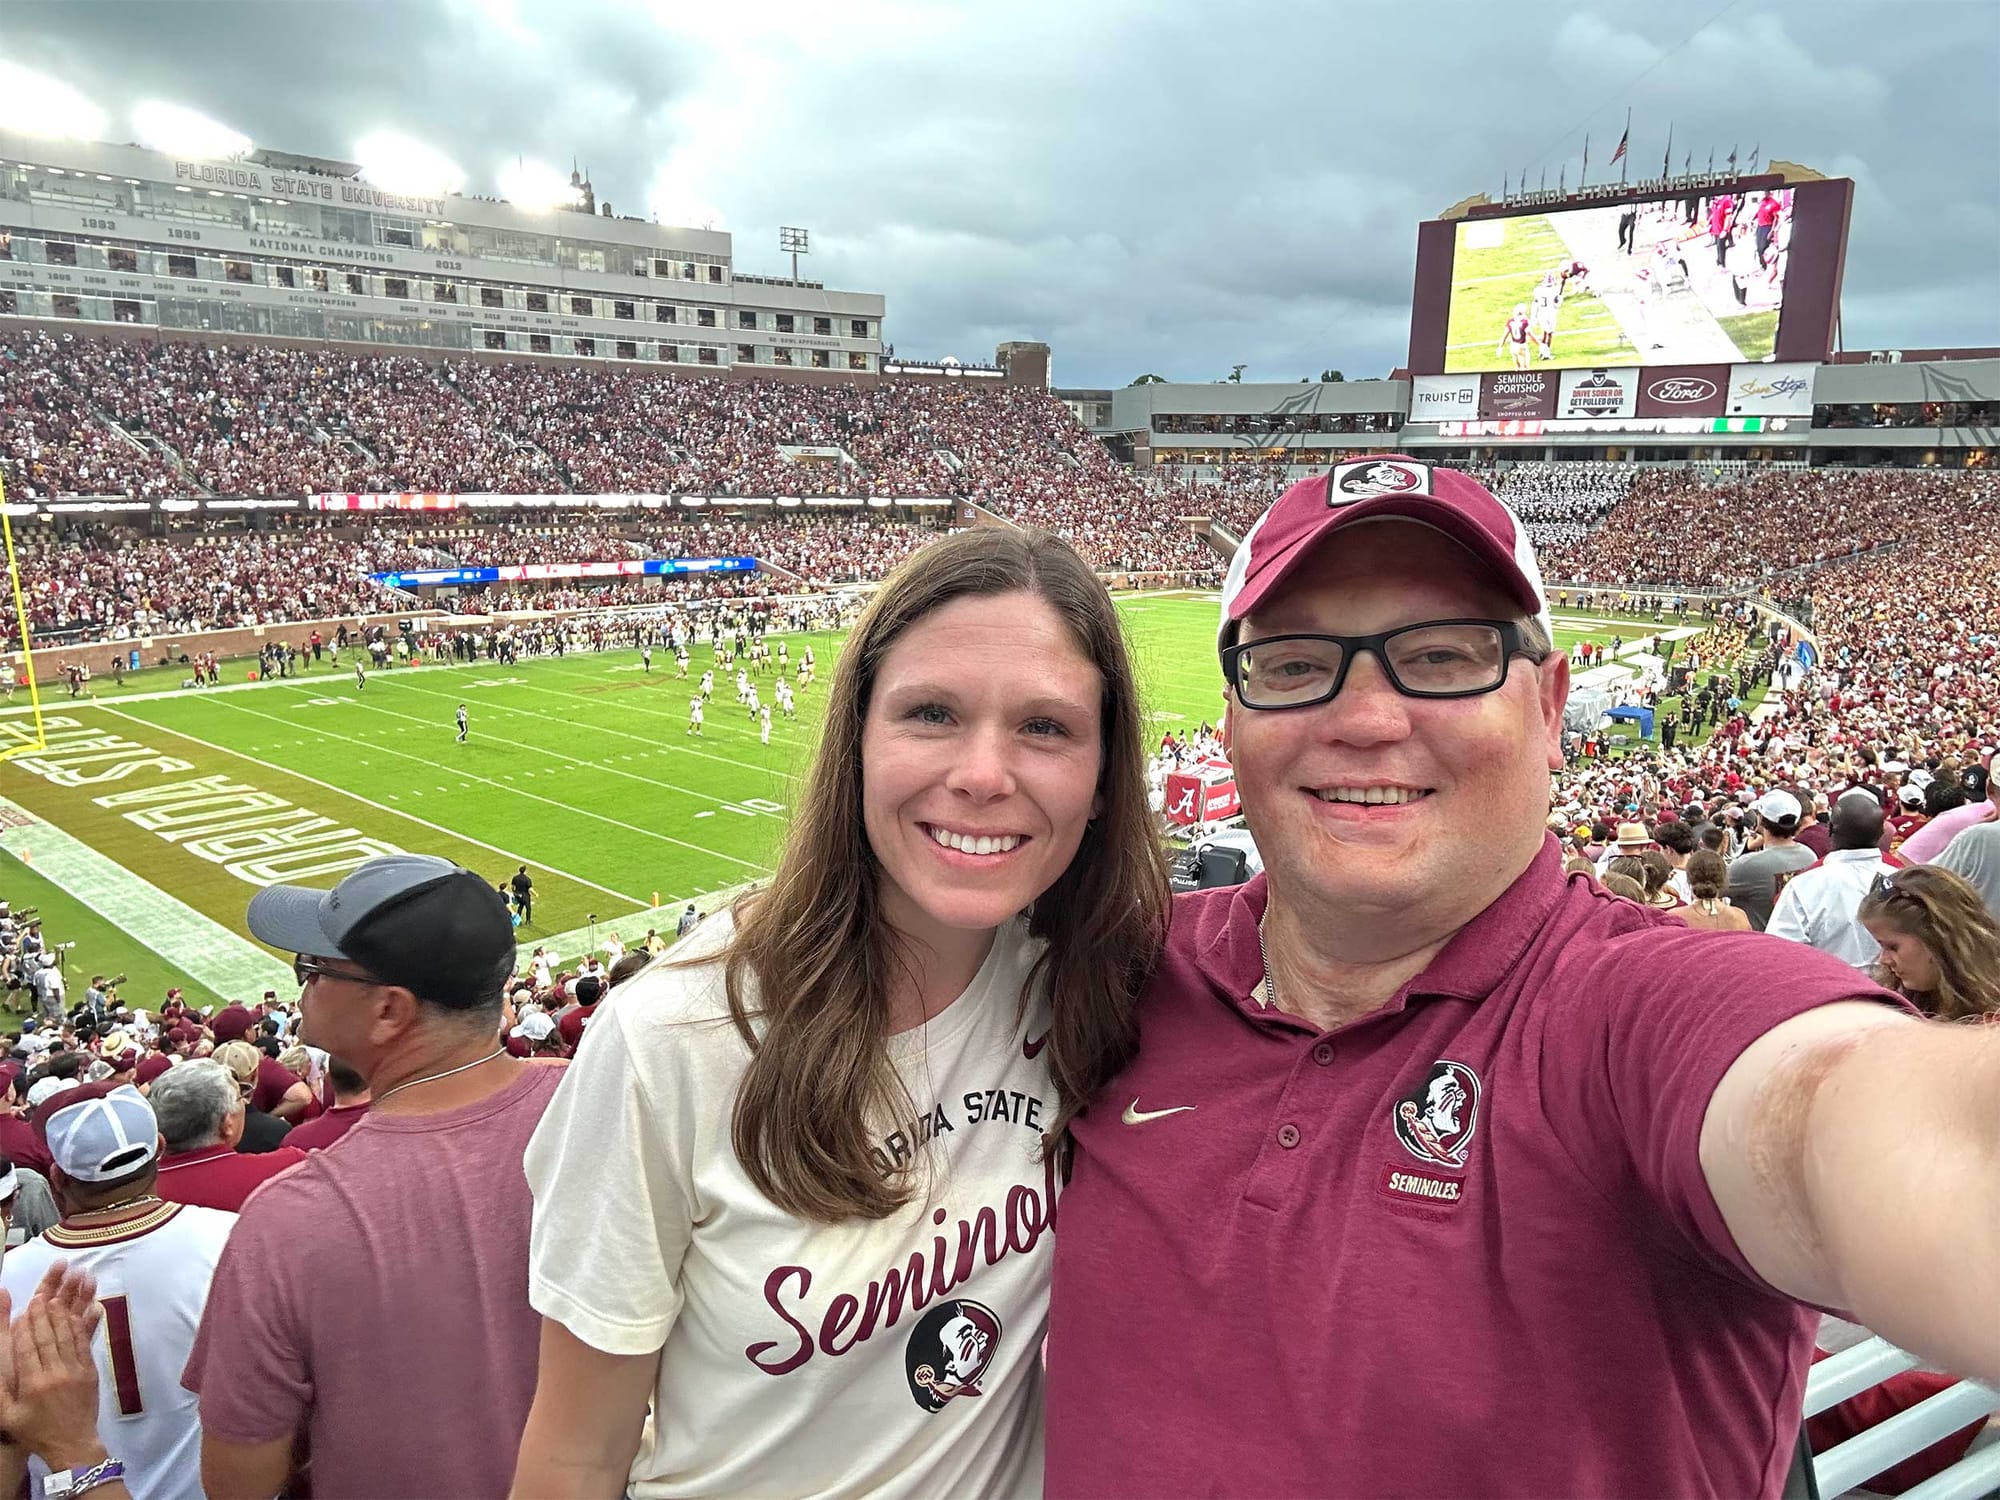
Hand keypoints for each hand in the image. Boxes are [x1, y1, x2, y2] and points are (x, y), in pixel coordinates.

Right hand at [5, 1263, 105, 1469]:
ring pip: (67, 1336)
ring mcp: (75, 1371)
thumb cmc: (35, 1431)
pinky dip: (79, 1326)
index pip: (27, 1347)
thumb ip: (0, 1387)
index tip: (24, 1307)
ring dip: (62, 1315)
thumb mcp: (8, 1414)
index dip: (26, 1325)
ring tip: (56, 1299)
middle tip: (39, 1297)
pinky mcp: (90, 1371)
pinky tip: (75, 1314)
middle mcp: (55, 1374)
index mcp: (32, 1384)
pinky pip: (84, 1344)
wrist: (72, 1444)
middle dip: (43, 1315)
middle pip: (48, 1337)